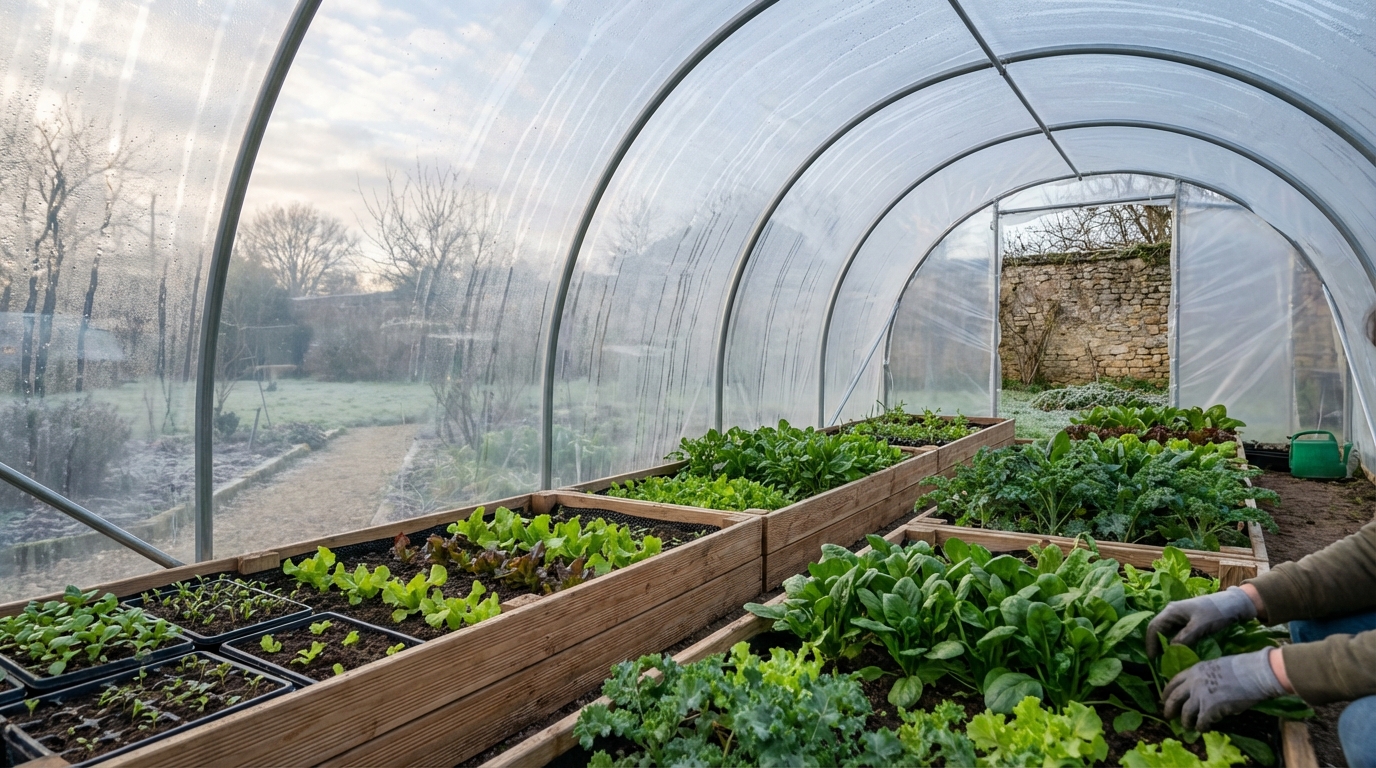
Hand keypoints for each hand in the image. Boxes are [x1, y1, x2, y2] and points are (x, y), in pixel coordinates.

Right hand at [1145, 587, 1257, 657]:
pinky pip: (1175, 633)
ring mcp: (1179, 617)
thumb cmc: (1216, 612)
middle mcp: (1172, 613)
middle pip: (1157, 630)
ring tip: (1166, 659)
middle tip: (1158, 662)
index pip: (1153, 627)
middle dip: (1156, 645)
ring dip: (1164, 645)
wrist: (1233, 604)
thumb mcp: (1200, 625)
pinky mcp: (1187, 622)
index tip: (1152, 659)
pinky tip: (1177, 652)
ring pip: (1166, 632)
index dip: (1150, 643)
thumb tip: (1171, 650)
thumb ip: (1185, 637)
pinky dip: (1174, 643)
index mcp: (1171, 611)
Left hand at [1163, 648, 1286, 730]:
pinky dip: (1201, 727)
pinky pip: (1201, 721)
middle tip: (1167, 715)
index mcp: (1194, 670)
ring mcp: (1200, 696)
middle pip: (1174, 698)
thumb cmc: (1241, 668)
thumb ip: (1205, 677)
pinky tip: (1203, 729)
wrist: (1253, 674)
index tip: (1164, 698)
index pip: (1174, 682)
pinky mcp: (1210, 709)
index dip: (1167, 692)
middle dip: (1169, 708)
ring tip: (1186, 726)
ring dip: (1185, 721)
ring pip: (1185, 712)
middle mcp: (1193, 683)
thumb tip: (1204, 689)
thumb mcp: (1215, 666)